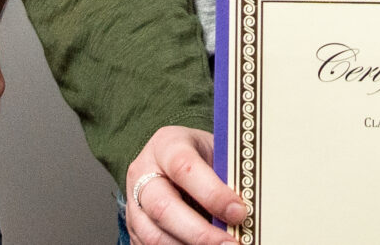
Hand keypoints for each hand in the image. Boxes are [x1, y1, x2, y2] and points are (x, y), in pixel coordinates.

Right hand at [126, 124, 247, 244]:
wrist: (171, 159)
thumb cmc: (199, 155)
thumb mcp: (214, 152)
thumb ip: (226, 175)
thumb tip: (245, 207)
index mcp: (166, 146)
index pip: (185, 168)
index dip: (212, 193)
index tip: (239, 212)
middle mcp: (142, 174)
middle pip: (163, 208)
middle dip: (200, 233)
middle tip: (231, 244)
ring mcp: (134, 204)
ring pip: (154, 235)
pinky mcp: (134, 228)